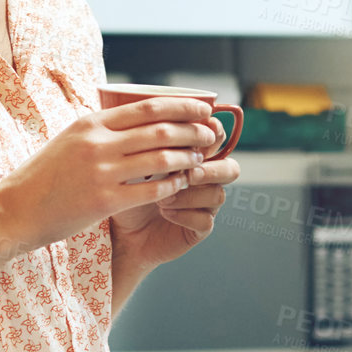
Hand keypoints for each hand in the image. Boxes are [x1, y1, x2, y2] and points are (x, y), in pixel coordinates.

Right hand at [0, 97, 221, 254]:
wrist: (14, 210)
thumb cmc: (44, 177)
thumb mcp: (70, 140)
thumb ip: (102, 129)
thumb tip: (139, 119)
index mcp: (91, 122)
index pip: (147, 106)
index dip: (181, 106)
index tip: (204, 107)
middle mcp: (97, 142)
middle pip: (160, 129)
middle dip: (193, 130)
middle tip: (211, 134)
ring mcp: (101, 171)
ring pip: (161, 158)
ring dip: (188, 157)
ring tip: (202, 159)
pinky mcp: (104, 200)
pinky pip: (151, 189)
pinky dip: (173, 185)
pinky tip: (183, 184)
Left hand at [109, 115, 239, 271]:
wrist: (121, 230)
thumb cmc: (127, 190)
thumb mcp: (134, 161)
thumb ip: (150, 141)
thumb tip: (156, 121)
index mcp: (194, 156)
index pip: (217, 139)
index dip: (213, 133)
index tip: (200, 132)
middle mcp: (205, 179)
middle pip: (230, 169)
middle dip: (211, 169)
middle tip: (188, 173)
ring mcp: (204, 205)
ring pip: (217, 195)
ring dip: (190, 195)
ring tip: (163, 198)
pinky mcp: (199, 228)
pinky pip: (205, 220)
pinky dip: (185, 215)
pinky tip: (166, 212)